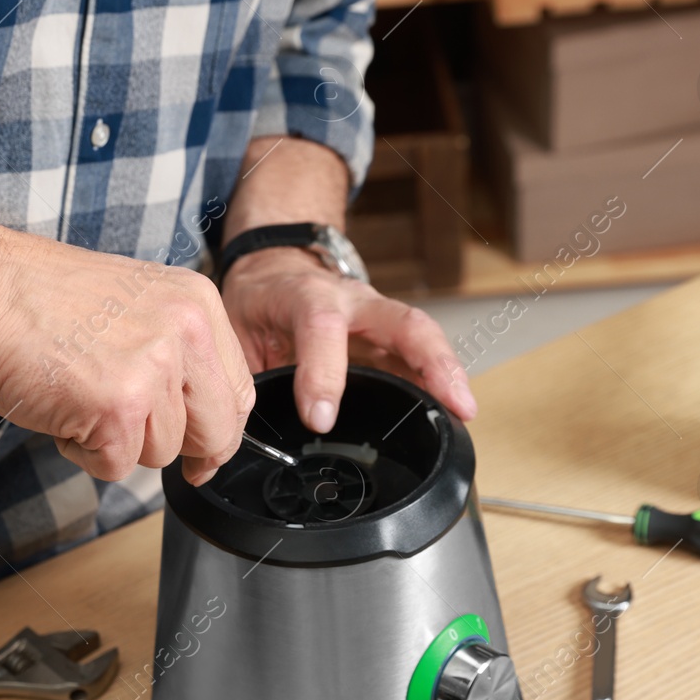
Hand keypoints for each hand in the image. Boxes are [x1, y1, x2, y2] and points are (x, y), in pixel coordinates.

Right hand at [0, 118, 253, 486]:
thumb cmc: (35, 299)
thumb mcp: (132, 306)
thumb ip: (174, 351)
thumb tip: (202, 420)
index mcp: (195, 301)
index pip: (238, 389)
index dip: (217, 429)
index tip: (200, 447)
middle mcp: (186, 332)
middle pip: (219, 430)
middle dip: (184, 453)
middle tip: (136, 442)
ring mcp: (155, 370)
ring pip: (163, 453)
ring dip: (118, 444)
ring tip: (75, 397)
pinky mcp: (119, 408)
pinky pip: (119, 467)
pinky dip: (83, 453)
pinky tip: (58, 410)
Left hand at [220, 247, 475, 432]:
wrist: (274, 267)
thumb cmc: (257, 300)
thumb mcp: (235, 330)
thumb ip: (244, 373)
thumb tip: (240, 431)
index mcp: (305, 296)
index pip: (322, 328)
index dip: (323, 373)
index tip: (319, 418)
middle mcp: (352, 302)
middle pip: (404, 323)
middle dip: (432, 363)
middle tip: (453, 405)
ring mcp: (377, 317)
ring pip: (423, 339)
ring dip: (448, 376)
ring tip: (464, 416)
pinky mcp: (388, 335)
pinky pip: (420, 356)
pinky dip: (438, 383)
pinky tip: (450, 414)